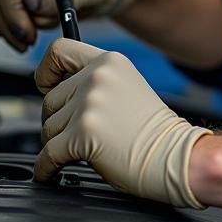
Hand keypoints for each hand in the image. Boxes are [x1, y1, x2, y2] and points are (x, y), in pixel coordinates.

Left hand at [33, 38, 211, 206]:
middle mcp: (97, 77)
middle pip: (50, 99)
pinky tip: (52, 172)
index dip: (46, 71)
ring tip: (83, 150)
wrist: (175, 155)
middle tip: (77, 133)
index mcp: (110, 61)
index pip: (59, 50)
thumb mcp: (127, 87)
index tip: (47, 87)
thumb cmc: (154, 130)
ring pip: (48, 127)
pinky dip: (46, 168)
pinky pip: (47, 154)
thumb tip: (53, 91)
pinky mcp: (84, 133)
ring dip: (58, 143)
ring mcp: (90, 104)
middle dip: (58, 120)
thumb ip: (95, 82)